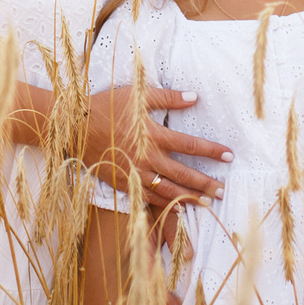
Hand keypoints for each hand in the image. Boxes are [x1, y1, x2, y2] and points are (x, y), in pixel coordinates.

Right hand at [82, 84, 228, 209]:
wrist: (74, 126)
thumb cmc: (106, 106)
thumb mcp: (137, 95)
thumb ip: (168, 97)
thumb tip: (194, 96)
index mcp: (152, 135)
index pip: (190, 145)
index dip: (211, 151)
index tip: (229, 156)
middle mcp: (146, 157)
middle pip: (183, 174)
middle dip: (205, 183)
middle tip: (223, 190)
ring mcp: (134, 173)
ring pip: (167, 190)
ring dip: (189, 197)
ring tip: (207, 202)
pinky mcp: (123, 182)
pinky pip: (147, 197)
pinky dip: (163, 205)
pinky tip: (176, 210)